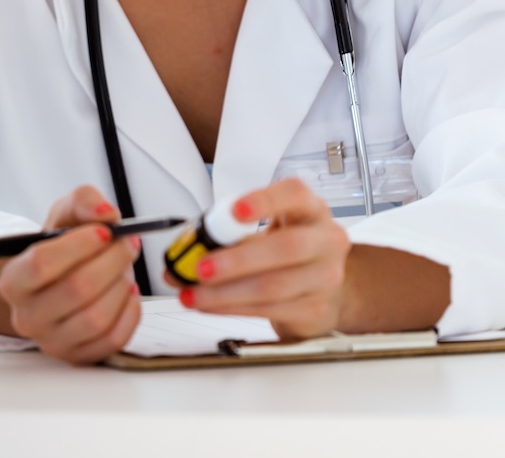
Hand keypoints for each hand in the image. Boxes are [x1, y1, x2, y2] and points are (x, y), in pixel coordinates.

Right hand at [0, 185, 142, 363]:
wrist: (61, 281)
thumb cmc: (62, 249)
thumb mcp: (66, 214)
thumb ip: (84, 201)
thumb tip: (106, 213)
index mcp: (13, 280)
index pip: (41, 264)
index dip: (78, 245)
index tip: (105, 231)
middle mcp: (26, 316)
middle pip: (76, 290)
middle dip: (111, 261)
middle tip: (127, 243)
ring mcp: (52, 341)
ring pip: (96, 318)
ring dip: (121, 286)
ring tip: (124, 268)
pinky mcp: (78, 356)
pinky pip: (113, 340)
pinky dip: (130, 313)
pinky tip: (128, 293)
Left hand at [168, 178, 350, 339]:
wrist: (318, 290)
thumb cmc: (284, 253)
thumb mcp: (263, 231)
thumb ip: (226, 236)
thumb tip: (180, 258)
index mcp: (310, 209)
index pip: (294, 194)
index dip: (265, 200)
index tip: (235, 210)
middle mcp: (325, 241)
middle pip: (287, 248)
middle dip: (238, 259)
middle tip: (201, 268)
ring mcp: (325, 278)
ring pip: (274, 286)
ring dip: (226, 292)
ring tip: (194, 294)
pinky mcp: (315, 310)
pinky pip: (269, 310)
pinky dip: (233, 308)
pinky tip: (211, 305)